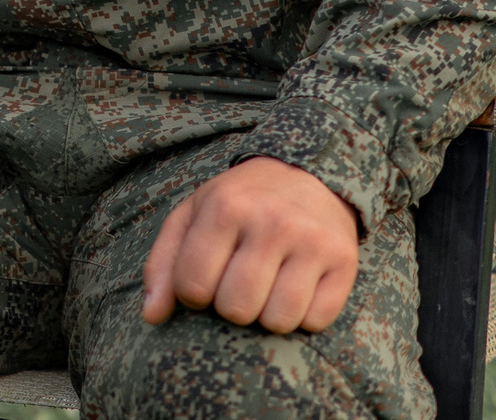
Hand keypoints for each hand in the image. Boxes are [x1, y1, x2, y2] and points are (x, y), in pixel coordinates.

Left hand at [140, 156, 359, 334]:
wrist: (308, 174)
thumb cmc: (239, 203)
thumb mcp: (193, 215)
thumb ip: (164, 264)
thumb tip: (151, 316)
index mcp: (225, 207)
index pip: (193, 285)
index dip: (192, 295)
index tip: (202, 282)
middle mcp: (270, 222)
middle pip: (236, 308)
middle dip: (230, 306)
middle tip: (238, 283)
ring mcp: (311, 242)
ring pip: (277, 320)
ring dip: (266, 315)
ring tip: (266, 288)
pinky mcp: (344, 262)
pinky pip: (315, 321)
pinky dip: (302, 316)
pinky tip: (297, 288)